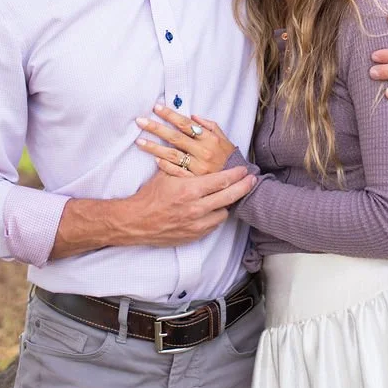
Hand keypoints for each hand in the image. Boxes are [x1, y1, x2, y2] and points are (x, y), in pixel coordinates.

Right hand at [49, 165, 254, 258]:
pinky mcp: (193, 235)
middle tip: (251, 180)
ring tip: (231, 194)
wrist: (135, 221)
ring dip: (227, 203)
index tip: (244, 169)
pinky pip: (213, 225)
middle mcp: (196, 208)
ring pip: (223, 213)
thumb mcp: (166, 174)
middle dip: (243, 187)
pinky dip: (216, 216)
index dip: (236, 175)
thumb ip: (184, 166)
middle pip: (229, 197)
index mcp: (190, 190)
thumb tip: (196, 152)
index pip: (221, 180)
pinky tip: (216, 208)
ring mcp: (196, 224)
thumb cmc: (150, 195)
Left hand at [135, 106, 237, 175]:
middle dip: (156, 128)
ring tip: (139, 141)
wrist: (238, 181)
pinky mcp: (194, 180)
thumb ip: (209, 126)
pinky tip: (155, 159)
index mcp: (209, 139)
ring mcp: (197, 167)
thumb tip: (193, 116)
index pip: (186, 124)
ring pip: (172, 154)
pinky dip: (165, 165)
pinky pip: (177, 171)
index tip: (156, 108)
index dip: (170, 115)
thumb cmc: (228, 157)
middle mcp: (203, 152)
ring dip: (154, 147)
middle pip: (175, 137)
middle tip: (140, 121)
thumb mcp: (223, 138)